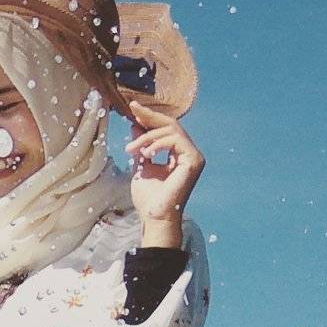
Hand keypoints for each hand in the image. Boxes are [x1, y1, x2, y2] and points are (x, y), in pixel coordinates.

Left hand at [124, 103, 203, 239]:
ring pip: (171, 131)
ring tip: (132, 149)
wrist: (155, 217)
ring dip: (148, 136)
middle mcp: (188, 152)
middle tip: (132, 110)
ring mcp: (193, 156)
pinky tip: (145, 153)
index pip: (165, 130)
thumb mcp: (141, 166)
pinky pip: (176, 140)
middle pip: (171, 125)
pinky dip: (158, 143)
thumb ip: (141, 147)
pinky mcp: (194, 160)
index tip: (132, 109)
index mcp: (178, 154)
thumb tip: (135, 126)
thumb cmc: (149, 198)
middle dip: (149, 116)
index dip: (149, 118)